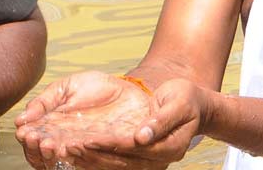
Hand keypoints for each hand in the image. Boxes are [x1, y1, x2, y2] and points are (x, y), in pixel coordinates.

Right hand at [14, 71, 149, 168]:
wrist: (128, 88)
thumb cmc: (95, 88)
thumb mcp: (67, 87)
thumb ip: (45, 102)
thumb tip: (22, 118)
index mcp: (52, 130)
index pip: (34, 142)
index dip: (28, 140)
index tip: (26, 132)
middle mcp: (65, 143)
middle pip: (46, 156)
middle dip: (40, 150)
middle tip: (40, 140)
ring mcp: (85, 149)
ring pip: (66, 160)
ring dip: (58, 155)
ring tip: (55, 144)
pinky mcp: (106, 151)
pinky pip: (93, 159)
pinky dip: (84, 154)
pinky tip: (78, 144)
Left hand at [63, 78, 210, 169]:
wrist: (193, 106)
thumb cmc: (187, 99)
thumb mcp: (179, 102)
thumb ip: (162, 119)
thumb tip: (141, 137)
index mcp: (172, 147)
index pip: (136, 149)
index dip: (111, 144)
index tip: (89, 138)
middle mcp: (161, 161)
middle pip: (123, 162)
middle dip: (95, 156)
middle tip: (70, 148)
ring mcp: (151, 163)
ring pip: (118, 167)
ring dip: (92, 161)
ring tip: (69, 153)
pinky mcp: (142, 160)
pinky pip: (117, 164)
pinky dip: (98, 160)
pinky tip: (80, 155)